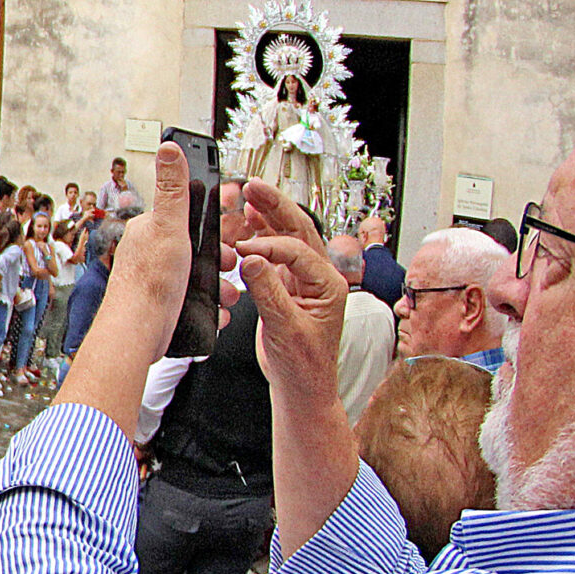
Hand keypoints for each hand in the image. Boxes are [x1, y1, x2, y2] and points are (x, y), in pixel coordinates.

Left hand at [101, 142, 208, 364]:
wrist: (137, 334)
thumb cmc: (149, 283)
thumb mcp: (169, 227)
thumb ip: (173, 189)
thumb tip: (168, 147)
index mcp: (149, 230)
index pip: (188, 219)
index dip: (213, 230)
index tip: (226, 240)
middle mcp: (149, 252)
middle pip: (197, 249)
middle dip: (219, 261)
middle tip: (228, 269)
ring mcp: (155, 279)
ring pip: (198, 276)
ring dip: (219, 286)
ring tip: (226, 296)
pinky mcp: (161, 303)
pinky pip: (194, 300)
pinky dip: (209, 306)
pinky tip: (216, 311)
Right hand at [234, 177, 348, 403]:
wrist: (301, 386)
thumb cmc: (302, 364)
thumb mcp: (285, 328)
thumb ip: (268, 292)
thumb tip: (252, 259)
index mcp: (329, 285)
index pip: (298, 252)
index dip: (270, 246)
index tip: (244, 249)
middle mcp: (320, 277)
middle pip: (299, 232)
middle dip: (276, 207)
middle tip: (253, 187)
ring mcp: (304, 281)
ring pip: (289, 239)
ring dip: (270, 216)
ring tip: (250, 195)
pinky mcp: (288, 287)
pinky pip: (276, 255)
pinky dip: (263, 236)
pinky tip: (250, 222)